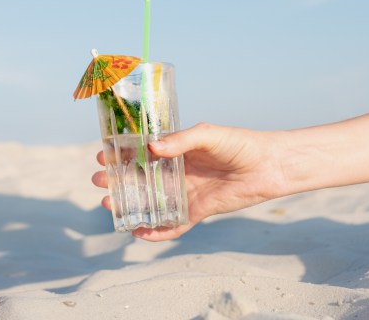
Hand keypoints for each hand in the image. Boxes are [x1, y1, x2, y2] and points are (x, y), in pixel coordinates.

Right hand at [92, 123, 287, 240]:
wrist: (269, 166)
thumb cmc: (239, 144)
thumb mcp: (207, 135)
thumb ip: (180, 141)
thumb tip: (151, 147)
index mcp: (175, 150)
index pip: (140, 153)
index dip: (119, 156)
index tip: (101, 156)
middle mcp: (176, 172)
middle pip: (139, 179)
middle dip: (117, 181)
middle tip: (98, 182)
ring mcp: (185, 193)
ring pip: (151, 202)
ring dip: (130, 205)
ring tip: (110, 205)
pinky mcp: (198, 212)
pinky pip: (173, 225)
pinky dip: (156, 231)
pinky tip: (139, 232)